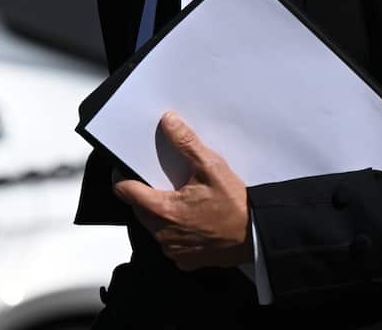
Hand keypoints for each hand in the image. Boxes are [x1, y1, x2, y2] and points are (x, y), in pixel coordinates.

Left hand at [113, 111, 252, 270]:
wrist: (258, 236)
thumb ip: (186, 143)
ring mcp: (173, 250)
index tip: (126, 167)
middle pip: (138, 208)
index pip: (124, 191)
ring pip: (152, 225)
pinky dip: (174, 229)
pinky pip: (168, 241)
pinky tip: (191, 219)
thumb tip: (168, 121)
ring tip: (180, 198)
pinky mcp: (184, 260)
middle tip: (162, 180)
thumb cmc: (235, 203)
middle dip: (145, 192)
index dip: (122, 177)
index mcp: (163, 210)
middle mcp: (162, 234)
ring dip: (160, 212)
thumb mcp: (212, 167)